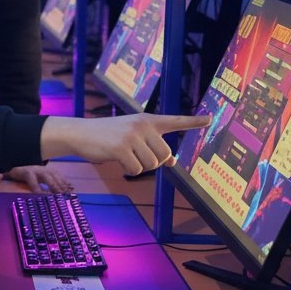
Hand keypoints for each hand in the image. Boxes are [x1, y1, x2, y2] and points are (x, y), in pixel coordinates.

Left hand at [0, 165, 72, 193]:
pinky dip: (65, 182)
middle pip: (47, 177)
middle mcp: (37, 169)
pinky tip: (71, 190)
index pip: (31, 179)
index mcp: (26, 171)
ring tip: (67, 195)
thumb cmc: (14, 168)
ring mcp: (45, 169)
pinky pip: (59, 176)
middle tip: (59, 196)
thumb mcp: (5, 170)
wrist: (22, 156)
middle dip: (53, 186)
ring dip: (61, 185)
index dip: (36, 186)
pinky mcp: (50, 171)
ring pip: (55, 176)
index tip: (40, 195)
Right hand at [40, 112, 211, 176]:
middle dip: (153, 162)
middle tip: (135, 155)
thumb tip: (173, 162)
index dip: (193, 121)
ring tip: (124, 155)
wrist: (80, 133)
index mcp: (147, 120)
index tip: (210, 119)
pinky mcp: (121, 147)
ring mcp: (132, 135)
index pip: (174, 120)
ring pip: (152, 165)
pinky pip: (136, 170)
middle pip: (164, 155)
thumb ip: (153, 146)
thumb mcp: (132, 138)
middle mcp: (142, 125)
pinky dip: (128, 170)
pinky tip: (117, 160)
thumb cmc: (108, 137)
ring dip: (139, 167)